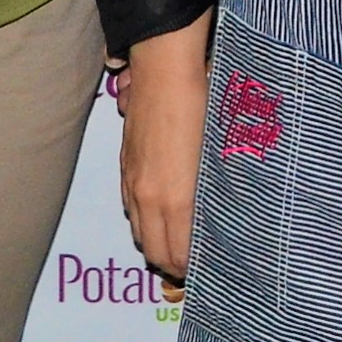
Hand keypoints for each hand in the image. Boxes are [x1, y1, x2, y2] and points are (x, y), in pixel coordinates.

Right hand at [118, 16, 209, 288]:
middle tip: (195, 264)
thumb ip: (212, 194)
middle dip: (173, 265)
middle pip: (155, 252)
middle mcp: (148, 198)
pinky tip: (160, 213)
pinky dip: (145, 221)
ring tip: (179, 245)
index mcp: (175, 199)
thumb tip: (216, 221)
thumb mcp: (217, 155)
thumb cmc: (203, 107)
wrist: (165, 72)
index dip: (192, 268)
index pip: (179, 254)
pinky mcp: (125, 166)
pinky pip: (131, 209)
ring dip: (157, 244)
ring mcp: (133, 182)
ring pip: (140, 232)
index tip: (208, 269)